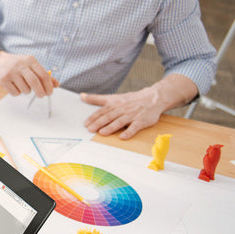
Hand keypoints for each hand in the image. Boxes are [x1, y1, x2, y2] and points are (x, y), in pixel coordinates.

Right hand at [0, 51, 57, 97]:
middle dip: (40, 92)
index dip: (48, 85)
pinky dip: (17, 93)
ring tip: (23, 85)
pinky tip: (14, 86)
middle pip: (34, 82)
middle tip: (42, 95)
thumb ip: (43, 75)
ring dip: (27, 91)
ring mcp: (11, 72)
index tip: (50, 92)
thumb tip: (56, 85)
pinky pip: (15, 93)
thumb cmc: (17, 65)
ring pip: (25, 89)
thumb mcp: (31, 66)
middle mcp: (20, 65)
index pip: (43, 74)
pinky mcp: (3, 80)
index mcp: (30, 60)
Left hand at [81, 75, 198, 139]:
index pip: (102, 111)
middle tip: (90, 130)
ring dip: (111, 127)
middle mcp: (122, 109)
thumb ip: (96, 98)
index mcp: (114, 104)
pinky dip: (129, 132)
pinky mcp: (141, 121)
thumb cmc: (130, 99)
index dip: (93, 117)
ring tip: (102, 133)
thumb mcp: (112, 97)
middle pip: (109, 116)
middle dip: (99, 123)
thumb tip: (81, 96)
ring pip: (120, 121)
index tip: (86, 124)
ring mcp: (132, 115)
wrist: (152, 98)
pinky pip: (134, 127)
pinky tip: (123, 137)